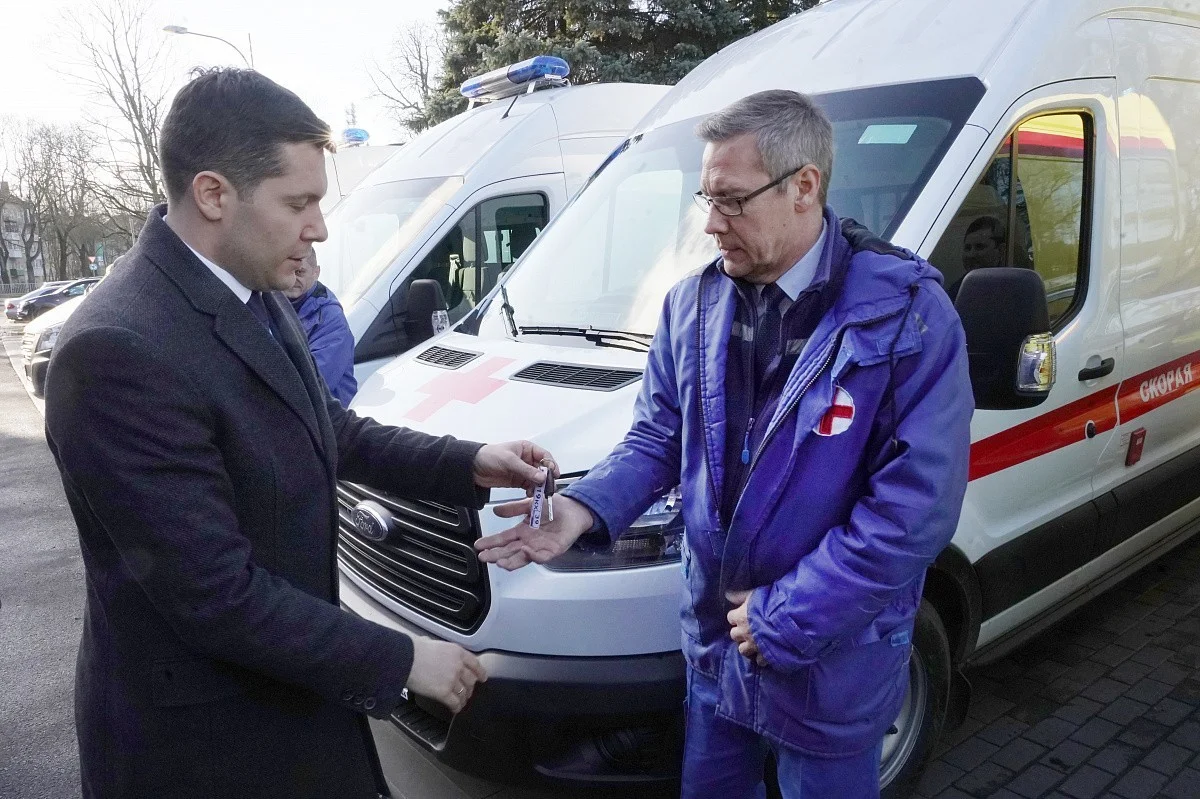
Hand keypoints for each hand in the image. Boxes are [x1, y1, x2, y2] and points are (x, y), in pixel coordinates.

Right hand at [405, 637, 486, 713]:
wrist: (405, 659)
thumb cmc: (413, 649)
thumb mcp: (431, 642)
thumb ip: (439, 649)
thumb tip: (432, 647)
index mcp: (457, 651)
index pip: (475, 663)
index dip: (480, 672)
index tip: (483, 677)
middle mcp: (458, 665)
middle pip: (471, 680)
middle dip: (470, 687)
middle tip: (468, 692)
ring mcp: (452, 680)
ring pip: (464, 692)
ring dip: (463, 698)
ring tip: (461, 702)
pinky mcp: (444, 692)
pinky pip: (455, 702)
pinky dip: (456, 707)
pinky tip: (455, 709)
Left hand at [473, 441, 558, 489]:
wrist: (472, 468)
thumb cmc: (489, 456)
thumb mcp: (509, 461)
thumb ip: (526, 470)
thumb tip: (542, 477)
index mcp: (527, 449)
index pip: (544, 456)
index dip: (551, 464)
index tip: (554, 474)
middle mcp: (527, 459)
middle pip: (543, 469)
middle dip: (546, 478)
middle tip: (548, 486)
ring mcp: (523, 471)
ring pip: (537, 479)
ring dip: (539, 486)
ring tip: (538, 492)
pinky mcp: (517, 481)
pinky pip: (529, 486)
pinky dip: (531, 490)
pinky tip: (530, 494)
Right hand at [475, 493, 594, 569]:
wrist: (574, 509)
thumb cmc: (554, 507)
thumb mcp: (529, 504)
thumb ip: (513, 508)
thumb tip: (496, 510)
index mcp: (522, 531)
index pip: (503, 539)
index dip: (490, 543)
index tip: (479, 546)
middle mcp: (528, 542)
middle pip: (509, 551)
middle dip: (496, 555)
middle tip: (484, 557)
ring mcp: (540, 547)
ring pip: (522, 558)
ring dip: (511, 561)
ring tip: (500, 562)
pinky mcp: (553, 550)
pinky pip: (542, 556)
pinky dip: (534, 556)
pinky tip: (526, 552)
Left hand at [726, 589, 766, 666]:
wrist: (787, 620)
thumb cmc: (771, 604)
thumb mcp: (755, 595)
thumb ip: (740, 596)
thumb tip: (727, 595)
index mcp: (740, 617)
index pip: (730, 617)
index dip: (737, 617)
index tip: (743, 615)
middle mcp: (744, 632)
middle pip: (734, 635)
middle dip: (740, 633)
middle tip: (748, 630)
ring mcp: (753, 645)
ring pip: (742, 650)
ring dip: (747, 647)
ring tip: (754, 643)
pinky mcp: (764, 655)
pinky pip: (759, 660)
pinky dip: (761, 657)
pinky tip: (766, 653)